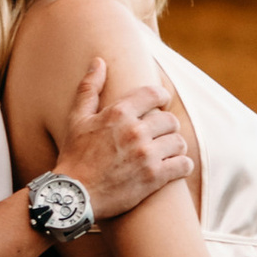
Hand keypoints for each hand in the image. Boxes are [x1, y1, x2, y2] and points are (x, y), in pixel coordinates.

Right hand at [54, 54, 191, 221]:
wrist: (73, 196)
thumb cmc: (74, 156)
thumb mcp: (77, 119)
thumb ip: (89, 88)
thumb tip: (99, 61)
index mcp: (118, 113)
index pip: (154, 94)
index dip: (162, 97)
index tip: (162, 104)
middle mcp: (135, 131)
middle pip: (170, 120)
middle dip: (167, 127)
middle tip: (160, 135)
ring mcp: (146, 155)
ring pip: (179, 142)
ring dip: (175, 147)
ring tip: (167, 152)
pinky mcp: (154, 178)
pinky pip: (183, 164)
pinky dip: (182, 165)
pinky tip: (175, 167)